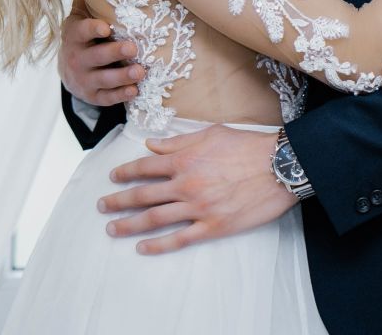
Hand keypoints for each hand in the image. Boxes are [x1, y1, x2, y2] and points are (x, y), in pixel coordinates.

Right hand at [58, 7, 143, 107]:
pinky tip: (135, 90)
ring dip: (122, 76)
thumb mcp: (78, 17)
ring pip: (104, 80)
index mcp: (74, 36)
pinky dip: (121, 95)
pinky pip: (107, 98)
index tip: (106, 27)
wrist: (69, 71)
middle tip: (133, 47)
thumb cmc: (82, 37)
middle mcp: (77, 59)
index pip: (81, 31)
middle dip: (114, 53)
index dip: (92, 29)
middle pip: (95, 57)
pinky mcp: (93, 96)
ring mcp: (84, 80)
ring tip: (140, 71)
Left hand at [97, 123, 296, 253]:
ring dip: (129, 224)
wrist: (279, 166)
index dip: (125, 173)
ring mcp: (198, 207)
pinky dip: (158, 245)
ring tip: (112, 228)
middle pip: (142, 195)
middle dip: (118, 201)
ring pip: (154, 219)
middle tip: (102, 206)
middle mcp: (185, 184)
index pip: (145, 167)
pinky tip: (142, 248)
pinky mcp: (212, 226)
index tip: (112, 178)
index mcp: (184, 159)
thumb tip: (152, 145)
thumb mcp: (211, 133)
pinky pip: (179, 239)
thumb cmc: (248, 146)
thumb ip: (178, 142)